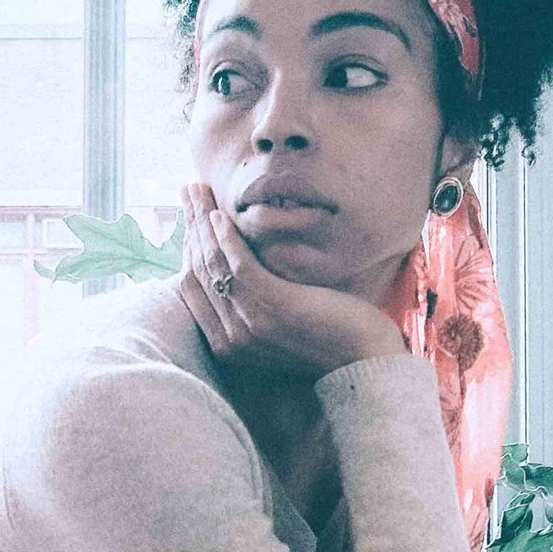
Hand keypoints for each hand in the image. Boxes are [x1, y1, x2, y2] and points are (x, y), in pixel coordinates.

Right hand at [176, 182, 409, 378]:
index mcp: (227, 345)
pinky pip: (238, 266)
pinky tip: (222, 216)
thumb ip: (254, 304)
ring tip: (200, 191)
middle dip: (191, 226)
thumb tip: (236, 268)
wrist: (365, 361)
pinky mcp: (272, 307)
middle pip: (196, 272)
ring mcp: (249, 324)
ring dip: (203, 223)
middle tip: (189, 191)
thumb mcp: (280, 322)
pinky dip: (226, 239)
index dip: (187, 247)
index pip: (190, 288)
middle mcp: (231, 338)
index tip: (191, 216)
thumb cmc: (330, 337)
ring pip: (213, 265)